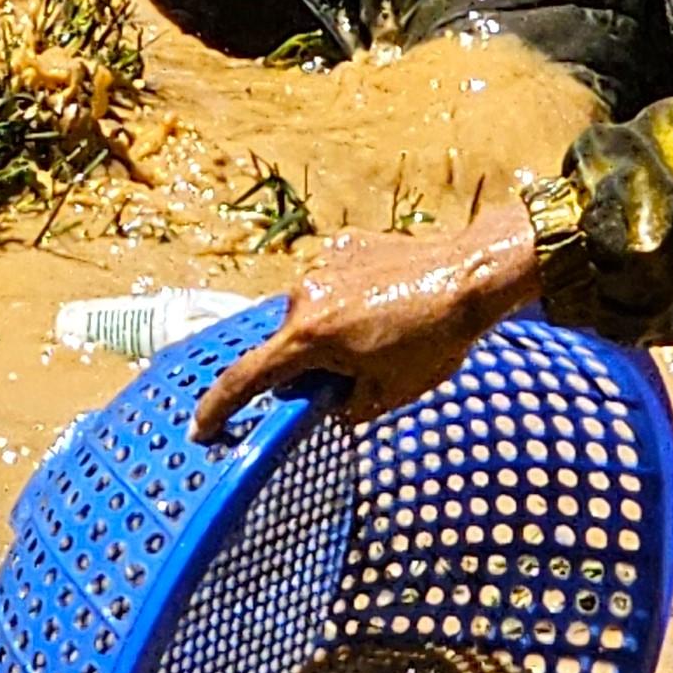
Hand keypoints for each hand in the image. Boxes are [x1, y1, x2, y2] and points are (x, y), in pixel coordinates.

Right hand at [193, 205, 544, 441]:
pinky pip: (332, 281)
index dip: (221, 408)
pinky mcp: (344, 244)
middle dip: (307, 366)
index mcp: (308, 335)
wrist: (471, 275)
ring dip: (330, 331)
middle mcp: (303, 294)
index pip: (250, 378)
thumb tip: (327, 403)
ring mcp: (323, 263)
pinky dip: (348, 300)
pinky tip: (387, 305)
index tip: (200, 428)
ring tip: (383, 337)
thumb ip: (343, 406)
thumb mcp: (388, 394)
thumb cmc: (434, 340)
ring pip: (310, 312)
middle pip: (287, 344)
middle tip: (350, 379)